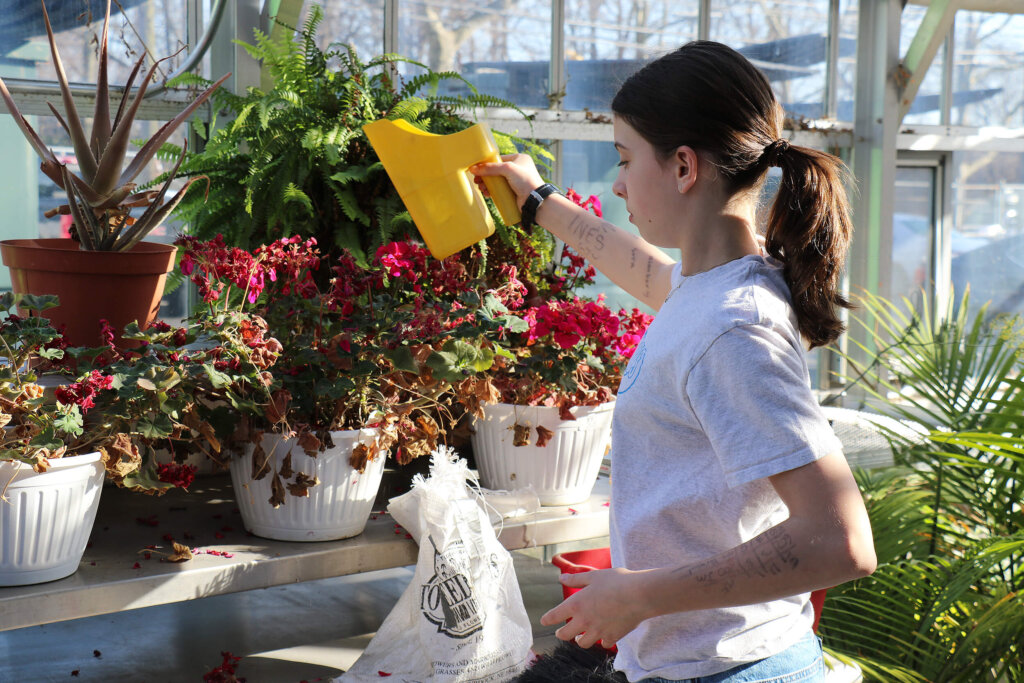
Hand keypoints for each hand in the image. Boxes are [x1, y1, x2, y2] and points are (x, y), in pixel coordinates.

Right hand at [470, 153, 545, 206]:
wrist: (535, 200)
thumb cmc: (526, 181)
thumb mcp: (507, 169)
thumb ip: (490, 168)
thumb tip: (473, 169)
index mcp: (519, 159)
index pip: (499, 159)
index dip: (487, 164)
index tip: (477, 169)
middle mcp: (517, 169)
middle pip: (496, 171)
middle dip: (485, 176)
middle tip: (477, 180)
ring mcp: (515, 181)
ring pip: (496, 181)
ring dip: (487, 184)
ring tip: (481, 188)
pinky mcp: (513, 192)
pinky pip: (499, 190)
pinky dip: (492, 191)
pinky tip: (486, 193)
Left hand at [539, 568, 653, 649]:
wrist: (638, 595)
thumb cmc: (616, 581)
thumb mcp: (593, 576)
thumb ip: (576, 579)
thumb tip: (561, 578)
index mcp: (576, 604)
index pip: (555, 615)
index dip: (547, 619)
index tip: (544, 621)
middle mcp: (584, 621)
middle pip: (565, 635)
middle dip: (561, 634)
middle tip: (560, 633)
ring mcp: (598, 631)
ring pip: (583, 643)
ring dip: (580, 640)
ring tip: (580, 638)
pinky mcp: (613, 636)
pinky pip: (603, 644)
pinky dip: (602, 641)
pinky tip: (603, 637)